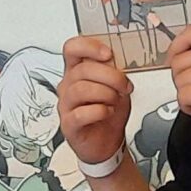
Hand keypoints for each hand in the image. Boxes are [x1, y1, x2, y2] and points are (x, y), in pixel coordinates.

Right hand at [58, 35, 132, 166]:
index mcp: (78, 71)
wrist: (107, 143)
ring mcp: (66, 105)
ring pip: (81, 90)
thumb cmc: (109, 114)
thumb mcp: (116, 87)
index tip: (108, 54)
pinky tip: (107, 112)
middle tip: (124, 86)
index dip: (89, 47)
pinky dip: (99, 111)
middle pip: (82, 70)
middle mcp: (69, 86)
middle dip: (110, 76)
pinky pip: (80, 113)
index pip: (72, 48)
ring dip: (105, 94)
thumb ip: (114, 71)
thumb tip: (118, 58)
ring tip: (115, 101)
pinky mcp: (68, 124)